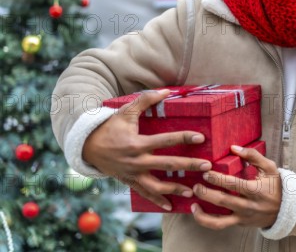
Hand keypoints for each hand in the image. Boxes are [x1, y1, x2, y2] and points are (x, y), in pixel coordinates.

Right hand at [82, 89, 211, 210]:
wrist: (87, 147)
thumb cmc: (109, 127)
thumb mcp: (125, 111)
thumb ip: (146, 100)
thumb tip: (166, 90)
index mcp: (137, 143)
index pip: (166, 140)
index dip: (184, 138)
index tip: (201, 138)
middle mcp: (136, 161)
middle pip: (167, 165)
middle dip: (188, 165)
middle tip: (207, 166)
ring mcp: (133, 174)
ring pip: (157, 186)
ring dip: (175, 189)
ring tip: (192, 191)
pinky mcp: (129, 182)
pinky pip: (144, 194)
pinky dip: (157, 201)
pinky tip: (170, 206)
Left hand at [191, 145, 281, 229]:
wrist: (285, 209)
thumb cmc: (275, 185)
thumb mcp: (269, 167)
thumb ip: (253, 155)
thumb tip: (233, 147)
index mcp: (256, 190)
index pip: (233, 184)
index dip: (217, 178)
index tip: (206, 172)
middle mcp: (248, 206)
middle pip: (223, 201)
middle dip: (206, 192)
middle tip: (196, 183)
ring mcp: (242, 217)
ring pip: (218, 220)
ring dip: (203, 212)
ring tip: (193, 199)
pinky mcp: (238, 224)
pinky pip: (219, 225)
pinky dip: (205, 221)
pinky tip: (196, 211)